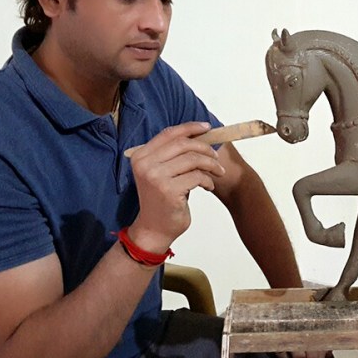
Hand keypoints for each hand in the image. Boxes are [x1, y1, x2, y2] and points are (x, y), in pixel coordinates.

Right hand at [127, 122, 225, 252]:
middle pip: (183, 144)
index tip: (207, 128)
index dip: (190, 128)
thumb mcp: (160, 172)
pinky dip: (208, 180)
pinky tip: (208, 186)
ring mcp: (155, 177)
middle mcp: (145, 164)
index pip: (168, 134)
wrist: (154, 229)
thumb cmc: (161, 199)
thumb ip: (172, 154)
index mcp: (141, 156)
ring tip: (217, 172)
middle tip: (216, 156)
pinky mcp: (168, 190)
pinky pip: (197, 177)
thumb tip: (198, 134)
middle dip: (205, 148)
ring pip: (193, 159)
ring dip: (211, 164)